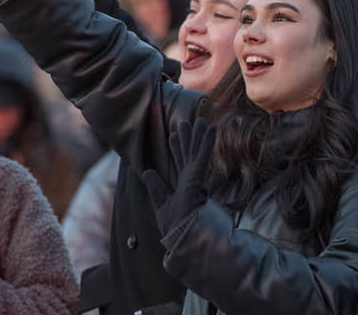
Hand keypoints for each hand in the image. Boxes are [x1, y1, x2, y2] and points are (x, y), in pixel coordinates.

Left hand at [142, 118, 216, 235]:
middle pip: (189, 154)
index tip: (173, 136)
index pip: (180, 163)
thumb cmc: (176, 228)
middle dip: (188, 138)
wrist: (183, 238)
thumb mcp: (161, 205)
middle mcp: (192, 180)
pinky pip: (204, 155)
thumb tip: (147, 171)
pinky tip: (210, 128)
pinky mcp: (199, 177)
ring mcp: (196, 178)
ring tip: (198, 120)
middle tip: (187, 122)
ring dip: (198, 135)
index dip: (177, 148)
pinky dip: (207, 141)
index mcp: (184, 187)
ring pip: (197, 151)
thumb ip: (156, 188)